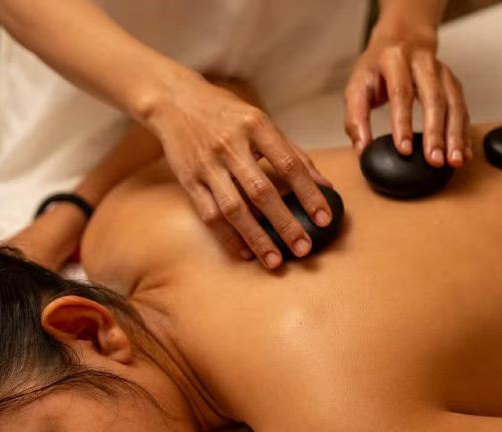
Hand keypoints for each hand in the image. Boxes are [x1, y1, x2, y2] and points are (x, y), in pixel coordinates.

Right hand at [146, 73, 332, 268]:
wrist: (175, 101)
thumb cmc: (226, 113)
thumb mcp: (262, 123)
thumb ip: (293, 154)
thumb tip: (326, 186)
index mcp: (256, 126)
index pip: (290, 165)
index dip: (309, 194)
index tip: (324, 219)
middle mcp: (231, 145)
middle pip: (262, 192)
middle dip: (285, 224)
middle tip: (303, 248)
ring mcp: (208, 164)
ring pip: (234, 209)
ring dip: (256, 238)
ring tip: (274, 261)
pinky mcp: (189, 180)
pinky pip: (209, 215)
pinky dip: (228, 237)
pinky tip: (244, 252)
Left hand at [345, 29, 471, 167]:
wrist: (402, 38)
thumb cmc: (378, 67)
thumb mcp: (357, 86)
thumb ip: (356, 118)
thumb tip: (361, 149)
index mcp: (395, 60)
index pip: (401, 93)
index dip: (403, 122)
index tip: (404, 149)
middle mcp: (422, 63)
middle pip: (434, 98)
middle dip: (436, 133)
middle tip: (434, 160)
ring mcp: (442, 71)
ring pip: (454, 103)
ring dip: (455, 135)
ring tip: (454, 161)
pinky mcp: (453, 82)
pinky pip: (462, 108)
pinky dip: (463, 132)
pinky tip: (463, 152)